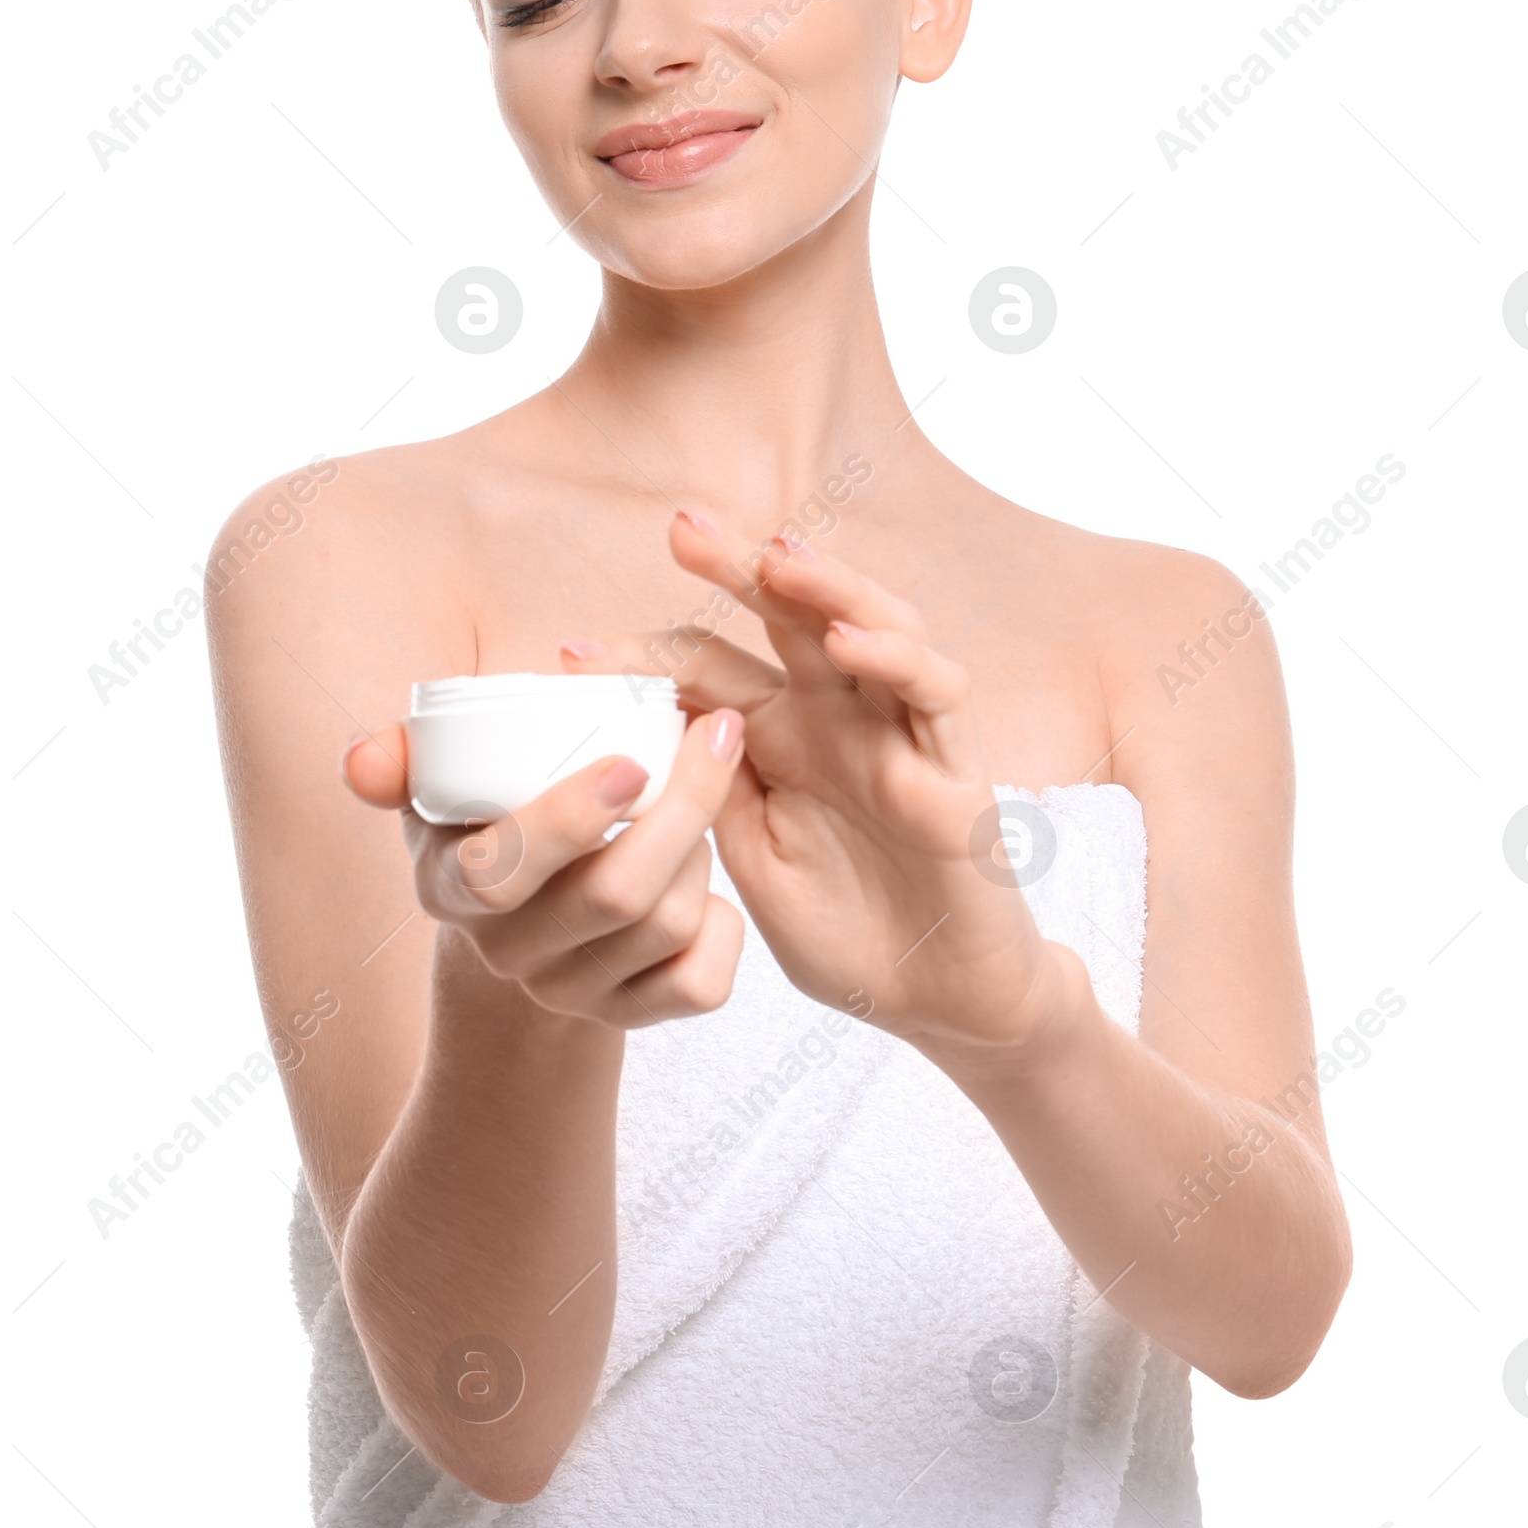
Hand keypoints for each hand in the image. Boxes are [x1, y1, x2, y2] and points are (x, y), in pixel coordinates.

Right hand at [341, 705, 747, 1028]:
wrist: (526, 926)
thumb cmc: (490, 824)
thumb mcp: (436, 789)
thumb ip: (398, 759)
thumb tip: (362, 762)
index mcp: (454, 889)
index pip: (500, 872)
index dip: (565, 821)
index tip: (628, 762)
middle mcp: (511, 953)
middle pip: (613, 894)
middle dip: (682, 810)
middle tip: (713, 736)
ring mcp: (574, 992)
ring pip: (669, 924)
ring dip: (703, 848)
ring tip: (701, 795)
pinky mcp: (634, 1015)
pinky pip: (702, 985)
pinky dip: (726, 926)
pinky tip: (712, 882)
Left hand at [562, 513, 1075, 1058]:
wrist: (936, 1000)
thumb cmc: (845, 929)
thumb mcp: (753, 857)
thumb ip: (711, 796)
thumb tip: (636, 745)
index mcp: (778, 737)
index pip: (710, 669)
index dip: (646, 656)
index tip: (572, 655)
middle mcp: (837, 718)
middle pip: (789, 617)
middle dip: (739, 568)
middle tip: (682, 528)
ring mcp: (898, 734)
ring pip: (873, 628)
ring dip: (828, 588)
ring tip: (779, 559)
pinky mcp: (955, 768)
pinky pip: (934, 696)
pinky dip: (895, 660)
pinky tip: (848, 643)